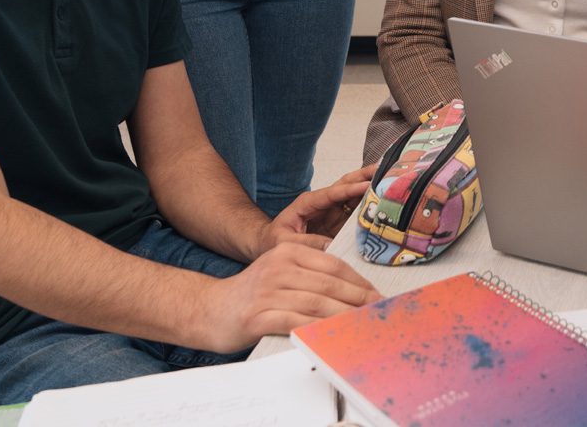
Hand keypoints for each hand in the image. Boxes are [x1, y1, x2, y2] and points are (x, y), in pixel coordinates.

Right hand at [187, 241, 380, 351]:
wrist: (208, 309)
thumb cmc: (250, 295)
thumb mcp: (279, 271)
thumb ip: (310, 273)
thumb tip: (352, 288)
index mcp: (287, 252)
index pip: (333, 265)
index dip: (359, 281)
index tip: (376, 294)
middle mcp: (279, 267)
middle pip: (330, 283)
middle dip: (359, 299)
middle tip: (378, 311)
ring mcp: (268, 291)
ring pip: (318, 302)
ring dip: (345, 315)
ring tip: (363, 324)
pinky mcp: (259, 315)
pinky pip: (297, 321)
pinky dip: (319, 328)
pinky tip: (333, 334)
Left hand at [258, 164, 377, 253]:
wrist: (269, 246)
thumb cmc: (273, 241)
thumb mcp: (283, 242)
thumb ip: (305, 242)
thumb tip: (329, 245)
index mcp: (308, 202)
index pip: (332, 193)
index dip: (350, 189)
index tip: (367, 186)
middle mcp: (323, 202)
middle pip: (347, 184)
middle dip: (365, 176)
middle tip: (387, 168)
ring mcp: (333, 211)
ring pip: (355, 195)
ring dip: (372, 187)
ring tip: (392, 179)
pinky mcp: (339, 222)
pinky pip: (357, 212)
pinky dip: (371, 205)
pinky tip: (386, 201)